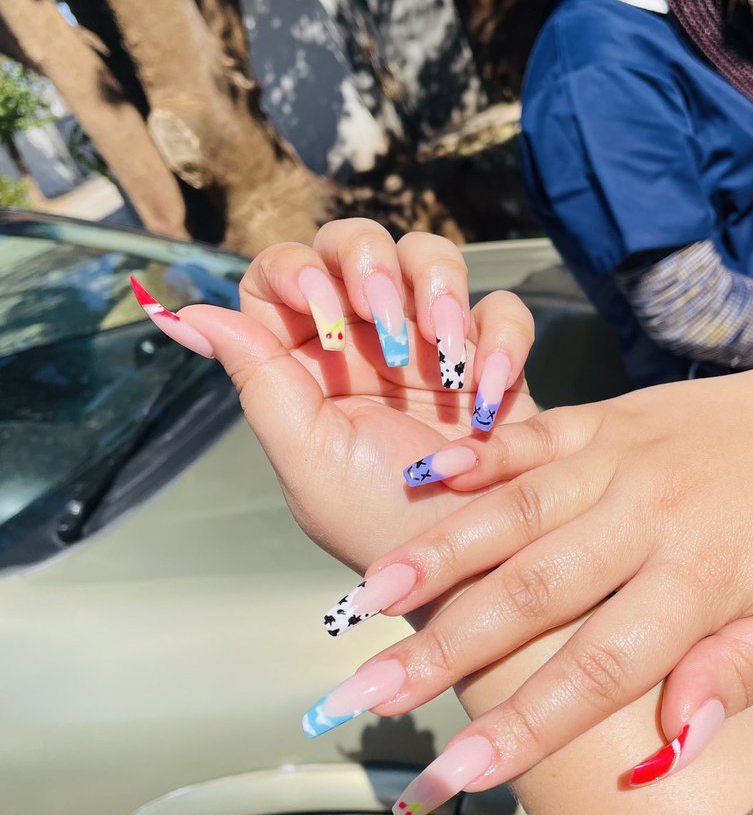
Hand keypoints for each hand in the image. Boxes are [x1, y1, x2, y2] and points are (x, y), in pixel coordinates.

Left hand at [131, 220, 534, 575]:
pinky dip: (502, 337)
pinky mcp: (489, 357)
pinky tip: (491, 390)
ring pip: (428, 258)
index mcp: (304, 365)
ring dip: (440, 288)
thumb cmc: (384, 529)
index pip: (280, 278)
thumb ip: (258, 382)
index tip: (325, 311)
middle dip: (371, 264)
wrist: (477, 569)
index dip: (298, 272)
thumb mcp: (310, 461)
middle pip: (353, 245)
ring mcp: (428, 344)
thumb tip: (189, 315)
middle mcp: (362, 344)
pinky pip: (499, 310)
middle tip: (389, 319)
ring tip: (448, 354)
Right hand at [335, 340, 752, 799]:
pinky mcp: (602, 419)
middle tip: (363, 698)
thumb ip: (736, 677)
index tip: (456, 777)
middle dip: (442, 651)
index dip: (524, 727)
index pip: (599, 668)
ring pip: (513, 511)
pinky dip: (473, 457)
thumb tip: (667, 748)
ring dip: (435, 555)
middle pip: (532, 593)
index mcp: (702, 576)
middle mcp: (648, 514)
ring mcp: (618, 458)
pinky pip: (529, 437)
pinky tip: (418, 479)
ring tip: (366, 599)